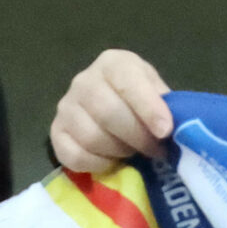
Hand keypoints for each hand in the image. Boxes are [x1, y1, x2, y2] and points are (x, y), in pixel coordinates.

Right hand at [50, 50, 175, 175]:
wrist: (113, 108)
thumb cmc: (139, 100)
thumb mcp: (156, 91)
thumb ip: (165, 104)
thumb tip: (170, 127)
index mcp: (112, 64)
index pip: (127, 82)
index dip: (148, 108)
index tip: (165, 131)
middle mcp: (83, 81)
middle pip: (108, 112)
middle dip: (137, 136)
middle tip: (155, 149)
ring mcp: (66, 108)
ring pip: (92, 137)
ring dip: (119, 151)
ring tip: (132, 151)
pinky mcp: (56, 133)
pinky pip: (74, 156)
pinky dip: (98, 164)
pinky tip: (111, 160)